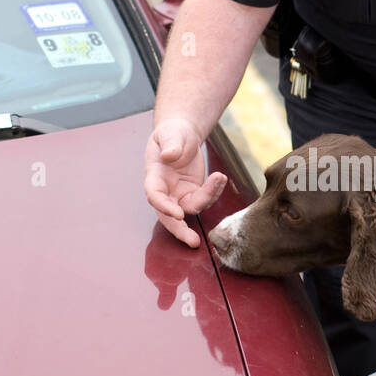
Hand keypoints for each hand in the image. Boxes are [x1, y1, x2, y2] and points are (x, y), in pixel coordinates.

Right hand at [144, 117, 226, 247]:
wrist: (182, 136)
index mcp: (154, 177)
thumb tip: (170, 155)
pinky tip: (221, 177)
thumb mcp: (171, 134)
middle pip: (169, 216)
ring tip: (219, 177)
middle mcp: (165, 191)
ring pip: (192, 209)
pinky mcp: (194, 193)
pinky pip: (206, 199)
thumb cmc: (172, 134)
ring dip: (208, 198)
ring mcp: (180, 194)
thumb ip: (171, 144)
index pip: (155, 196)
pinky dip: (215, 191)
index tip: (178, 214)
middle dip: (180, 230)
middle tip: (193, 242)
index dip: (164, 207)